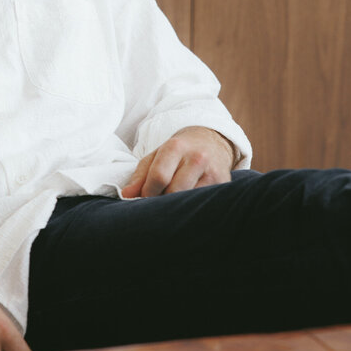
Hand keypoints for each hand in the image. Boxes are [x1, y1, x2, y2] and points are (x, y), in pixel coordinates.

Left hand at [121, 126, 235, 197]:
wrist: (211, 142)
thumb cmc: (178, 153)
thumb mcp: (156, 157)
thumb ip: (140, 176)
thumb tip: (126, 196)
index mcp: (176, 147)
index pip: (159, 176)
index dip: (148, 193)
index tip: (145, 198)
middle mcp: (197, 158)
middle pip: (174, 191)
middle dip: (162, 201)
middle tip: (158, 203)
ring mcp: (213, 172)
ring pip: (189, 200)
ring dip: (178, 207)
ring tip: (173, 204)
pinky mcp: (224, 184)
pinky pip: (204, 204)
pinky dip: (193, 208)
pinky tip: (188, 205)